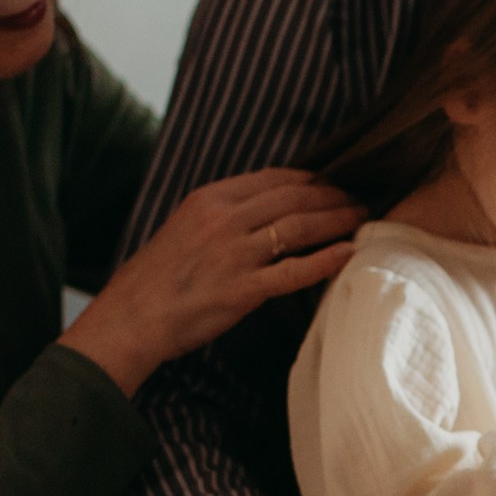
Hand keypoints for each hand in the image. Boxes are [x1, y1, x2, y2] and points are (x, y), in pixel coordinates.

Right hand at [62, 169, 362, 397]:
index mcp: (210, 199)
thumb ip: (223, 213)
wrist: (132, 317)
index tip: (333, 181)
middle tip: (360, 197)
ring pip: (300, 228)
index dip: (311, 179)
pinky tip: (349, 253)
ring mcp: (236, 255)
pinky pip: (295, 272)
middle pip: (294, 198)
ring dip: (337, 220)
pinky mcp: (244, 290)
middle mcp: (225, 220)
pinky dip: (326, 260)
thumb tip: (264, 208)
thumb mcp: (185, 226)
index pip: (274, 178)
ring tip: (363, 218)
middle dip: (333, 195)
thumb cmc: (158, 278)